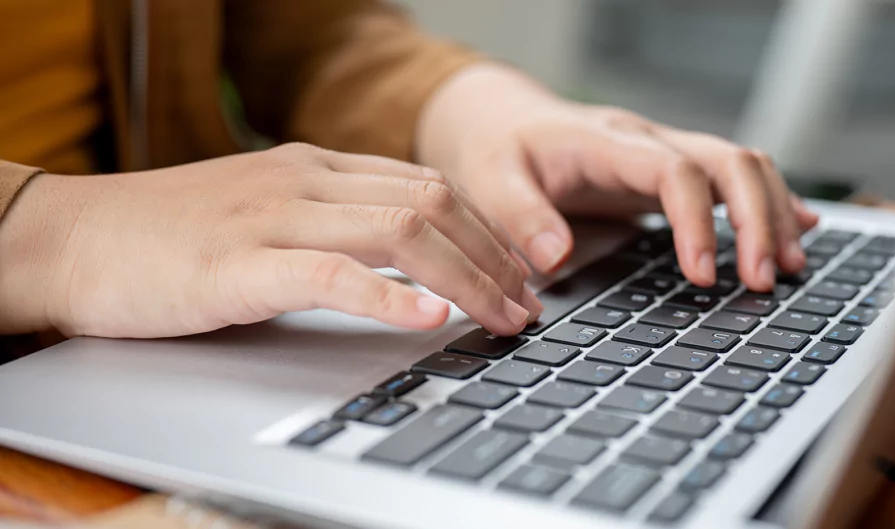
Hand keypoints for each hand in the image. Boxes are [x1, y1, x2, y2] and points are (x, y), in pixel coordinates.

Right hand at [0, 143, 541, 337]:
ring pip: (399, 231)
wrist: (70, 239)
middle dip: (493, 258)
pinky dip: (386, 295)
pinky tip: (426, 318)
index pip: (428, 186)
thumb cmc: (168, 237)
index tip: (518, 273)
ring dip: (465, 278)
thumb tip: (408, 265)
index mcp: (315, 167)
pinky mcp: (235, 265)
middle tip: (526, 305)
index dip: (487, 231)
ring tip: (501, 317)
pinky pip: (329, 272)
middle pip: (432, 204)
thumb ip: (333, 227)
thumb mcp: (266, 216)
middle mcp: (304, 180)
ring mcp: (271, 217)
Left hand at [417, 64, 818, 291]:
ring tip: (789, 268)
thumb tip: (556, 259)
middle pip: (729, 162)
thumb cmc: (499, 152)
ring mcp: (665, 154)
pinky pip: (733, 178)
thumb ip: (520, 217)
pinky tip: (797, 230)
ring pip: (742, 166)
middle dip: (757, 219)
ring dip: (773, 213)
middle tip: (764, 281)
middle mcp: (647, 142)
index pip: (674, 172)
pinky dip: (769, 203)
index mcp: (607, 143)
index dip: (697, 222)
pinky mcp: (671, 172)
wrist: (504, 123)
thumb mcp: (490, 182)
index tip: (702, 277)